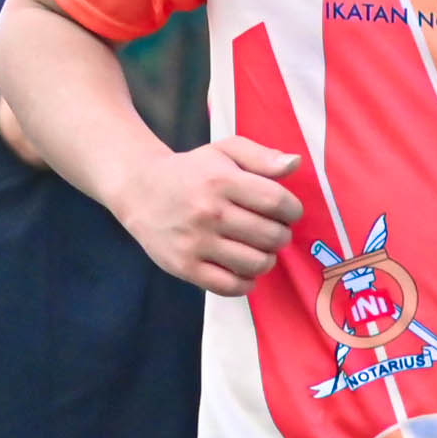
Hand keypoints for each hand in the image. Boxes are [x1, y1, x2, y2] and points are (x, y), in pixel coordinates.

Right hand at [119, 135, 305, 295]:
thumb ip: (262, 156)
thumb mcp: (225, 151)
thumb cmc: (191, 171)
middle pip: (270, 235)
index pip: (276, 201)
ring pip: (255, 263)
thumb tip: (296, 163)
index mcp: (221, 180)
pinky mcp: (185, 267)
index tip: (288, 212)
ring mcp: (196, 243)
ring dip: (268, 259)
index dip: (292, 210)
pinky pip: (230, 286)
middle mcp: (209, 212)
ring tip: (260, 249)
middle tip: (274, 231)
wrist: (140, 188)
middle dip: (282, 235)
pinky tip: (245, 270)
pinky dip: (246, 283)